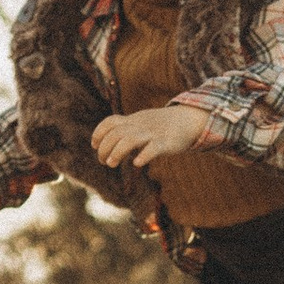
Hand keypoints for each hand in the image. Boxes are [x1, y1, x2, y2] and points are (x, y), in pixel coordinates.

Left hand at [92, 104, 210, 171]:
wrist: (189, 119)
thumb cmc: (163, 126)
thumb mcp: (142, 123)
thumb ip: (127, 131)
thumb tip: (110, 148)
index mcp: (133, 120)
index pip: (111, 122)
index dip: (99, 132)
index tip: (94, 145)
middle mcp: (140, 125)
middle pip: (117, 133)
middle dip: (105, 147)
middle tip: (103, 161)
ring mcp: (152, 133)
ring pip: (130, 139)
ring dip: (117, 151)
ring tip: (111, 163)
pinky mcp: (166, 143)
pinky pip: (153, 148)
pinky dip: (144, 155)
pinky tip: (137, 163)